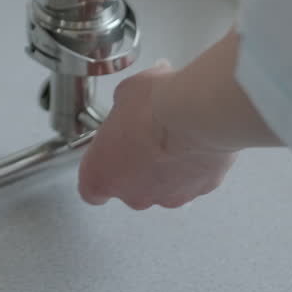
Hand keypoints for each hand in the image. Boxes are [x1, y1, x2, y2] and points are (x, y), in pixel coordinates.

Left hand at [78, 61, 236, 208]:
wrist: (195, 113)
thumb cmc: (152, 107)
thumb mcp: (124, 95)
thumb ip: (123, 110)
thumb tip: (135, 102)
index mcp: (101, 175)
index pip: (92, 190)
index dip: (101, 173)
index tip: (107, 158)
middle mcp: (134, 195)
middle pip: (130, 188)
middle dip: (137, 166)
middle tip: (144, 138)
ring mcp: (168, 196)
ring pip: (164, 185)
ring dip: (166, 166)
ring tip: (174, 137)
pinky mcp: (200, 190)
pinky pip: (193, 179)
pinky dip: (194, 165)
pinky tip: (195, 140)